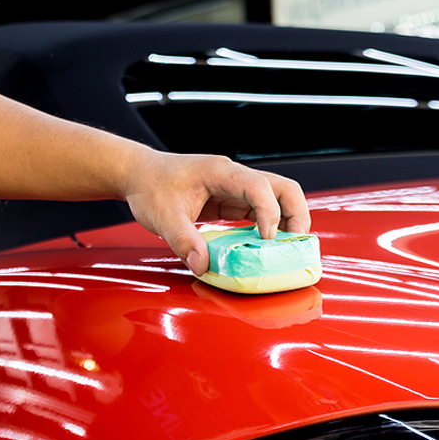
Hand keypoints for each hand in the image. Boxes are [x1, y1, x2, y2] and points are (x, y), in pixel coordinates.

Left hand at [123, 149, 310, 275]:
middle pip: (283, 187)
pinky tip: (270, 248)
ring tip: (290, 249)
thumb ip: (184, 241)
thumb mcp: (162, 217)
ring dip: (289, 222)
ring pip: (277, 199)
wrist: (141, 175)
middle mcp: (235, 177)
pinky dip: (272, 228)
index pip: (259, 186)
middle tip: (298, 244)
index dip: (269, 213)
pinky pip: (261, 212)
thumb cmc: (150, 187)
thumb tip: (204, 267)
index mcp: (221, 172)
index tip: (268, 239)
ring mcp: (236, 189)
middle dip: (297, 214)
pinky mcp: (232, 201)